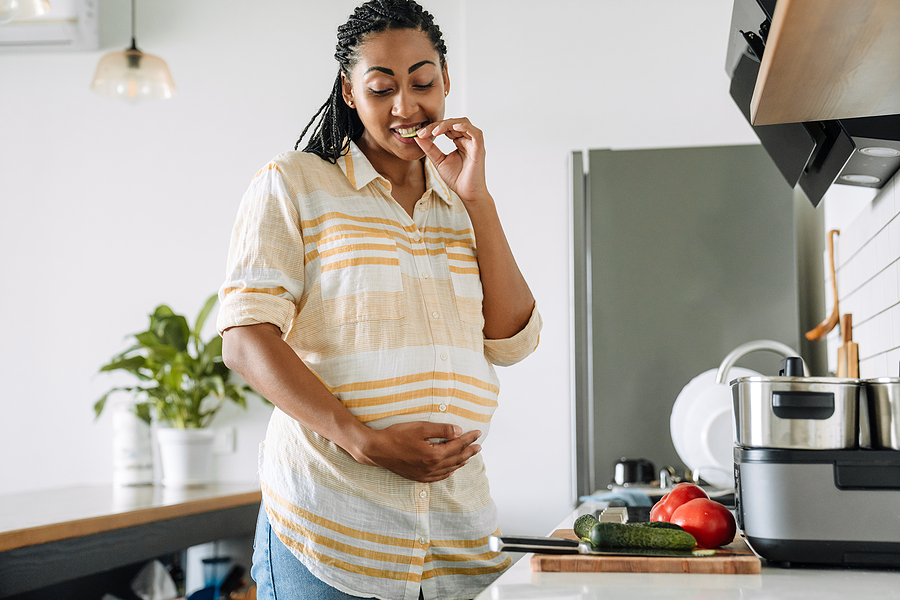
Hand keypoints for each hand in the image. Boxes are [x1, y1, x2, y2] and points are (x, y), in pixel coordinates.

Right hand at [354, 422, 481, 481]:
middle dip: (469, 451)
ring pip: (450, 469)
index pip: (458, 445)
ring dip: (461, 462)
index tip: (478, 433)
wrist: (377, 450)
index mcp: (435, 455)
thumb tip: (459, 431)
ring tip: (469, 456)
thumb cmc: (397, 436)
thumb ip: (442, 429)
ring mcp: (425, 474)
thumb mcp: (421, 427)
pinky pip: (439, 477)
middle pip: (457, 459)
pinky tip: (451, 469)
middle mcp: (432, 468)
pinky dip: (449, 472)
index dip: (469, 439)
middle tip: (479, 446)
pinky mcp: (418, 477)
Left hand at [415, 118, 488, 203]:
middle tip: (423, 132)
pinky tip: (453, 128)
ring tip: (434, 131)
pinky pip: (475, 132)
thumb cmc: (456, 179)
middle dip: (437, 125)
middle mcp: (467, 140)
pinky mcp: (479, 148)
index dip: (433, 127)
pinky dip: (464, 127)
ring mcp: (474, 143)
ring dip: (448, 124)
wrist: (467, 194)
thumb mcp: (438, 160)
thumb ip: (429, 148)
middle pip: (453, 123)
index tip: (419, 134)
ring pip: (463, 123)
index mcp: (459, 142)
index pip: (446, 127)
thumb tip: (417, 136)